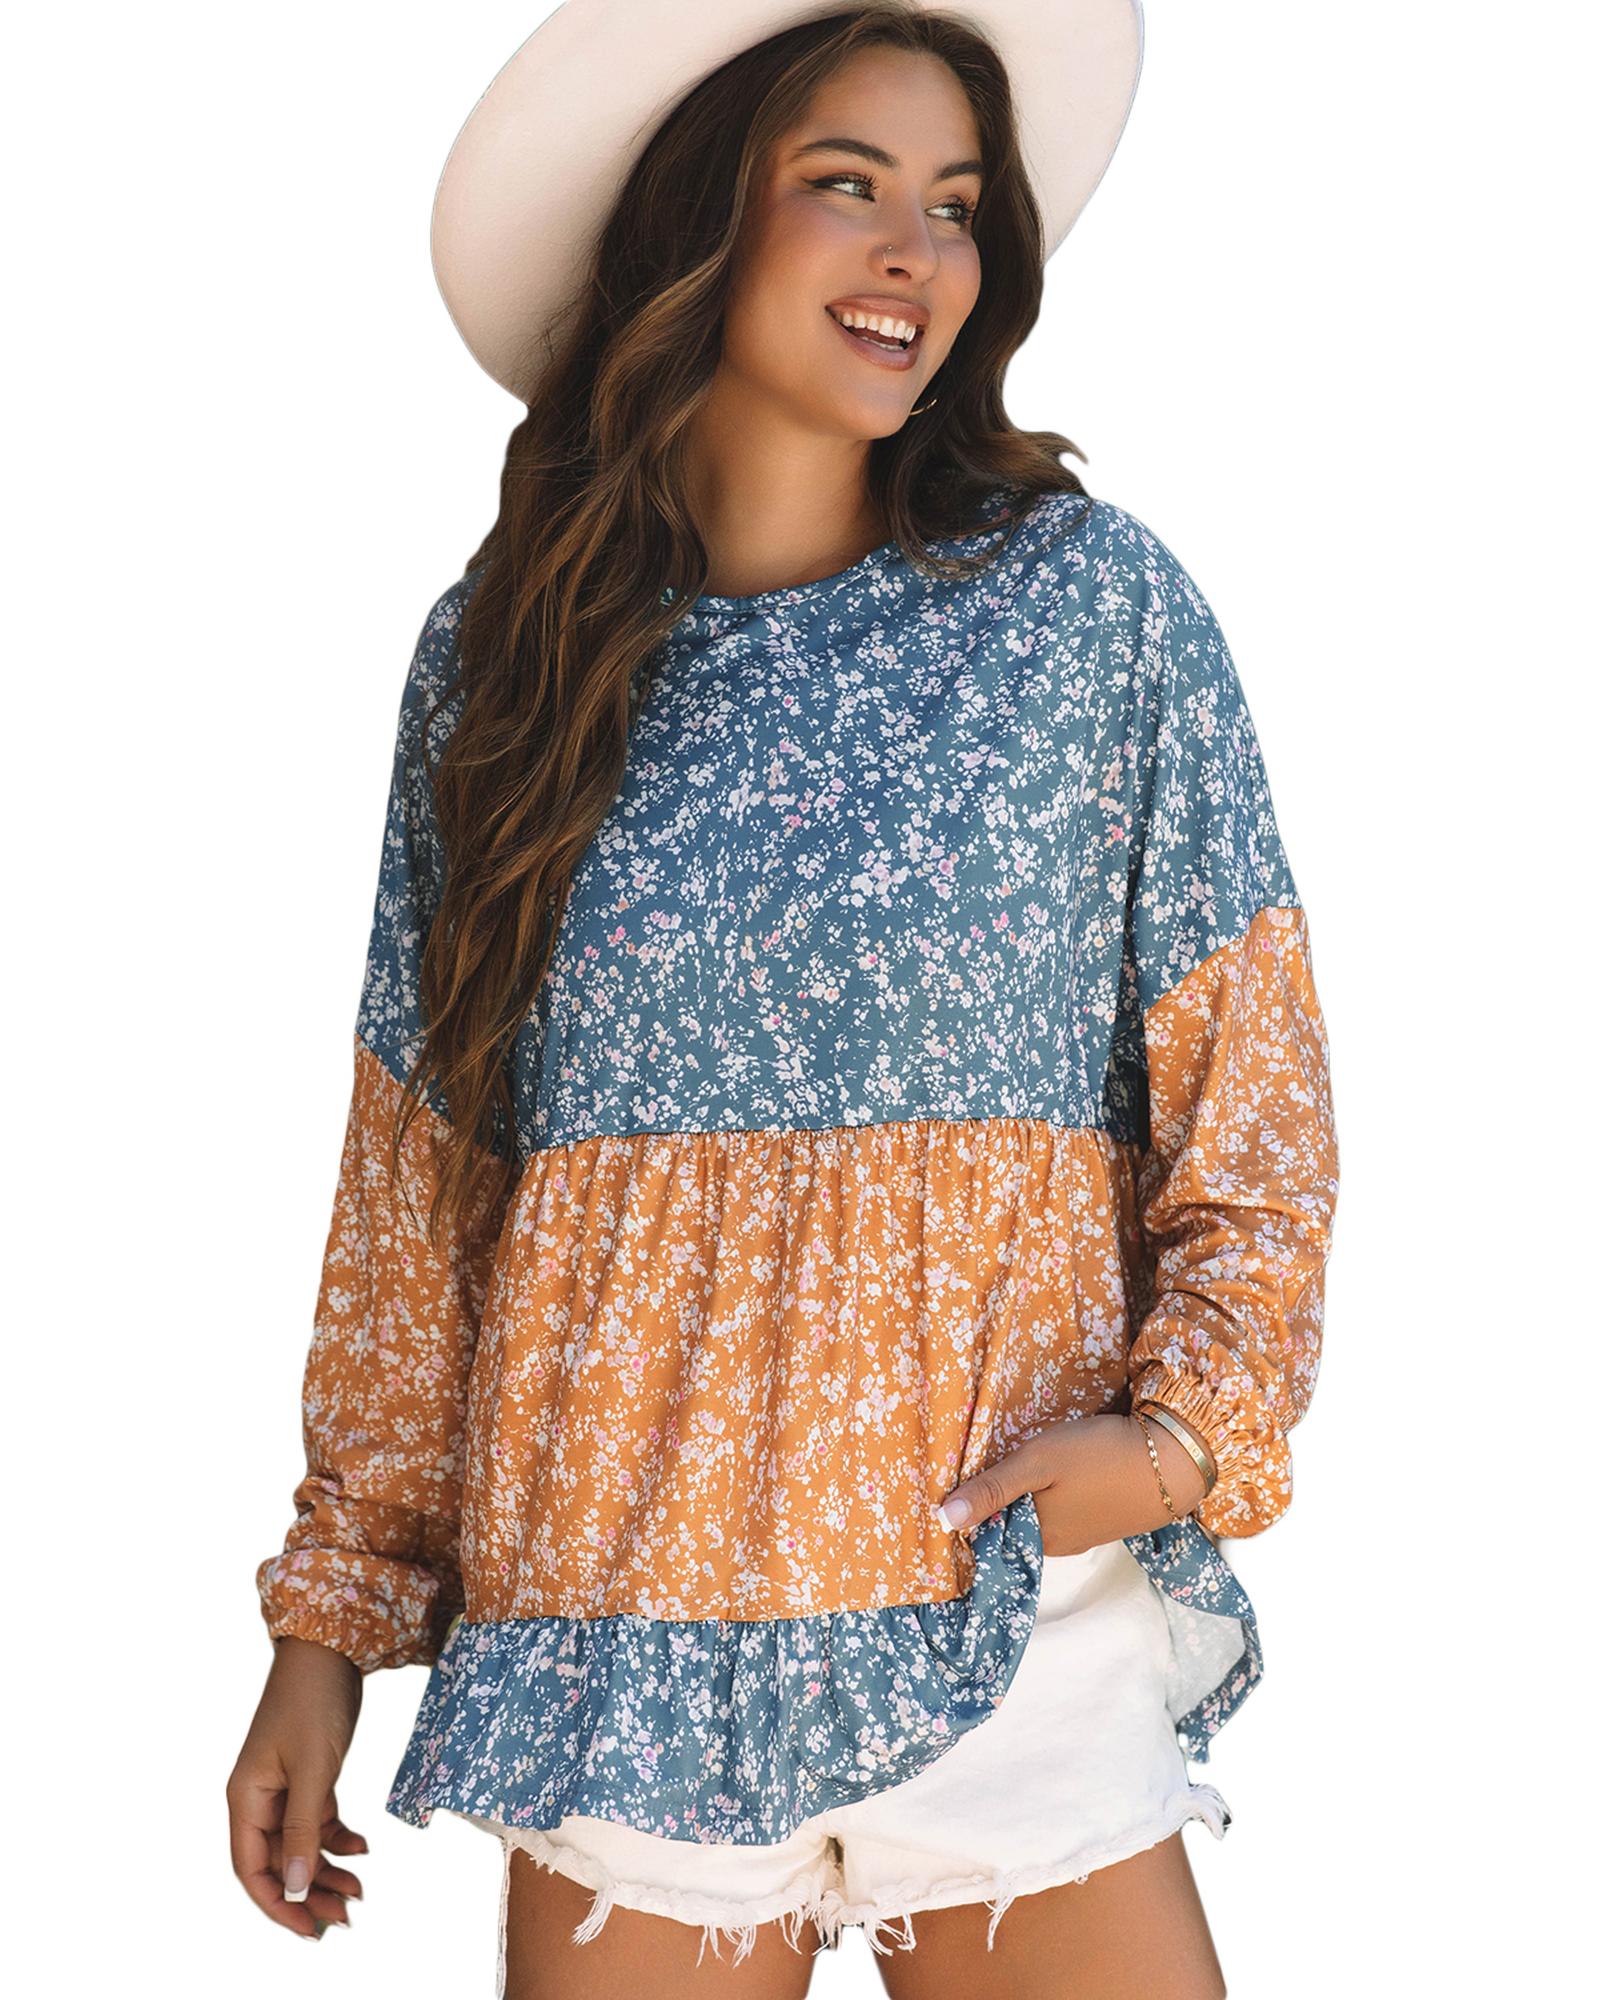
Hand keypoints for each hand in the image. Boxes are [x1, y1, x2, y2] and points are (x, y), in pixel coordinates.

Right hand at [227, 1636, 367, 1940]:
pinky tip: (362, 1849)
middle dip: (308, 1893)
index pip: (252, 1870)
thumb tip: (293, 1887)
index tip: (309, 1928)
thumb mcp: (312, 1768)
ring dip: (324, 1870)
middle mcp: (259, 1798)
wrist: (329, 1647)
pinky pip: (317, 1820)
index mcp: (246, 1798)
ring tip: (359, 1892)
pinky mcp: (308, 1774)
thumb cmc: (313, 1700)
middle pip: (277, 1863)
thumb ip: (301, 1829)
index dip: (276, 1904)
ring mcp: (283, 1786)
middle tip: (345, 1915)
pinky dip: (336, 1838)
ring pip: (299, 1845)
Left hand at [935, 1412, 1208, 1555]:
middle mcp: (1055, 1544)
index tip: (954, 1478)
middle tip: (977, 1463)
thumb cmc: (1100, 1457)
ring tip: (1010, 1464)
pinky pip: (1060, 1512)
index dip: (969, 1505)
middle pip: (1009, 1524)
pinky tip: (1049, 1474)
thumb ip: (992, 1489)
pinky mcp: (1101, 1519)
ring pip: (1035, 1518)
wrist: (1175, 1461)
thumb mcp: (1038, 1463)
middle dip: (992, 1501)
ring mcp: (1081, 1534)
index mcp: (1035, 1535)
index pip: (985, 1529)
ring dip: (1021, 1496)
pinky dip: (1047, 1496)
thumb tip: (943, 1520)